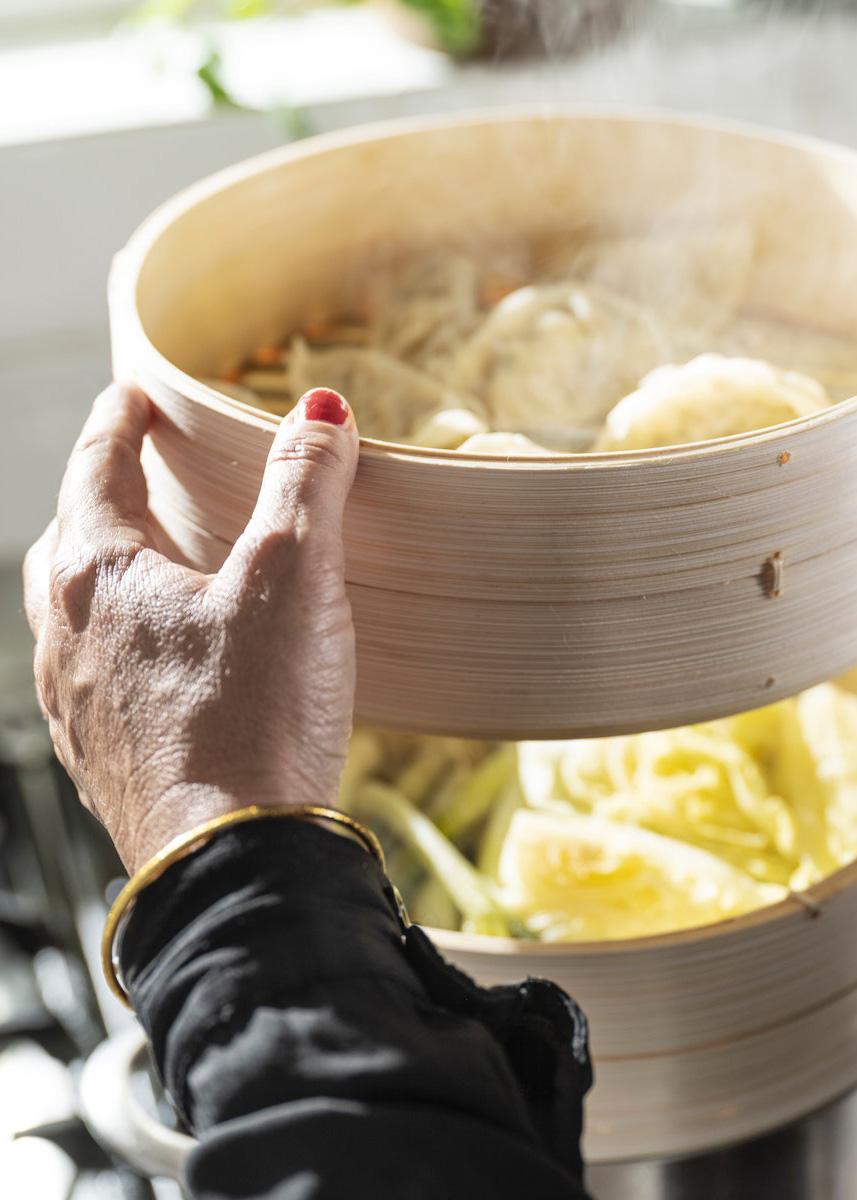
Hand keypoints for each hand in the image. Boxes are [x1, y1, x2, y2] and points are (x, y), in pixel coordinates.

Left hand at [23, 383, 358, 872]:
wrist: (234, 863)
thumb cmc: (255, 715)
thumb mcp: (293, 579)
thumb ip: (305, 485)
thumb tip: (320, 414)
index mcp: (100, 577)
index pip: (96, 469)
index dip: (119, 423)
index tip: (134, 398)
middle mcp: (68, 637)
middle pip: (64, 545)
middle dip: (97, 502)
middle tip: (136, 484)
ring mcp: (76, 706)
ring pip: (69, 620)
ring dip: (101, 582)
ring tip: (151, 576)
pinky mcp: (103, 764)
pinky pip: (91, 685)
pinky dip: (118, 653)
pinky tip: (162, 673)